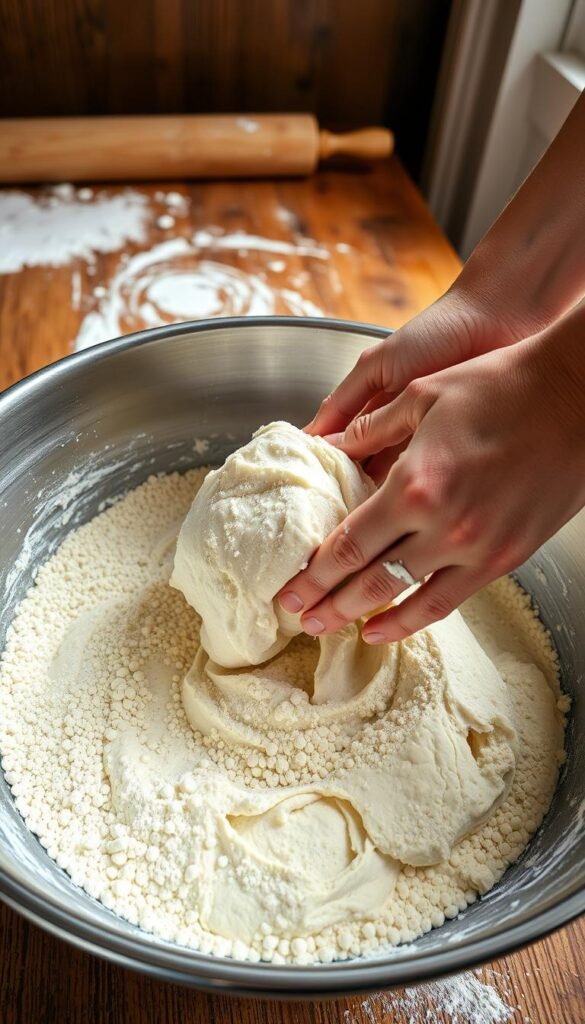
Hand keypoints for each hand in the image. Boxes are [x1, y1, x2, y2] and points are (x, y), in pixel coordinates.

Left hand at [279, 305, 584, 642]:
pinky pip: (450, 600)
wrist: (577, 397)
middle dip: (326, 603)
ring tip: (332, 629)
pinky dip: (414, 618)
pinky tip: (387, 627)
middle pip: (368, 579)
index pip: (347, 545)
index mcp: (413, 484)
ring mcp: (476, 547)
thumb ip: (373, 428)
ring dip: (363, 617)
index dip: (312, 575)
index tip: (288, 591)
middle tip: (298, 618)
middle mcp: (441, 525)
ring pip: (406, 598)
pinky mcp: (505, 557)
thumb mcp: (424, 394)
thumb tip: (332, 444)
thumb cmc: (502, 385)